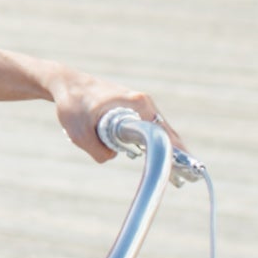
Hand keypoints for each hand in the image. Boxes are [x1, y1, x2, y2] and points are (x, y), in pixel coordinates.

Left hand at [46, 75, 179, 164]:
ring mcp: (138, 105)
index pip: (162, 132)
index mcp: (136, 104)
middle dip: (178, 153)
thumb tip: (113, 157)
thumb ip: (98, 151)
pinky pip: (149, 128)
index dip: (175, 151)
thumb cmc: (72, 103)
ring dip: (168, 148)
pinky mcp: (132, 109)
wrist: (65, 83)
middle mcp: (142, 102)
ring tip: (183, 172)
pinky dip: (157, 142)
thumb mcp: (79, 133)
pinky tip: (163, 157)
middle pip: (166, 131)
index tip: (187, 166)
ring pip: (159, 130)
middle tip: (192, 174)